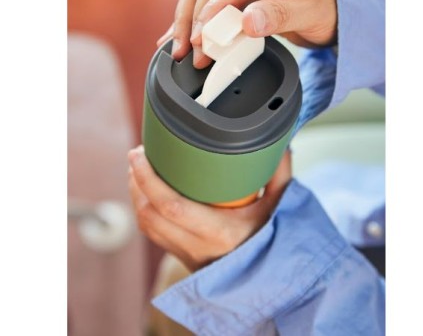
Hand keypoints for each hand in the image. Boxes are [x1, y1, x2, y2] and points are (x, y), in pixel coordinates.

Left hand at [128, 146, 291, 271]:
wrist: (264, 283)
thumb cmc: (271, 242)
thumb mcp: (280, 209)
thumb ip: (280, 175)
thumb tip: (280, 144)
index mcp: (218, 232)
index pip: (170, 205)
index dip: (149, 179)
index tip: (140, 154)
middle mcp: (196, 246)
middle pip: (149, 213)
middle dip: (137, 181)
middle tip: (138, 153)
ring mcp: (185, 254)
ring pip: (146, 224)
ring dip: (136, 194)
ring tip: (138, 168)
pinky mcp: (180, 257)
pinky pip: (151, 233)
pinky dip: (143, 209)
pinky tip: (146, 192)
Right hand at [157, 0, 336, 68]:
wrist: (334, 3)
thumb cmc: (329, 3)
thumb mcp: (312, 12)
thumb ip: (279, 16)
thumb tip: (245, 23)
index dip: (216, 8)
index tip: (201, 34)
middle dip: (198, 19)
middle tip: (192, 50)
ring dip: (187, 19)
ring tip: (178, 48)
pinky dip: (192, 18)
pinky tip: (176, 36)